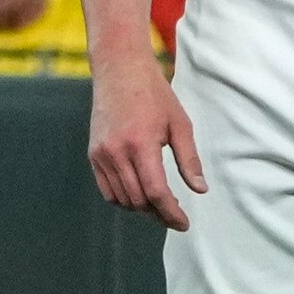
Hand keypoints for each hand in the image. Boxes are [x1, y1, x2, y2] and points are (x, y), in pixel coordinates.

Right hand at [88, 62, 203, 229]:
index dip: (171, 213)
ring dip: (141, 208)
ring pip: (122, 199)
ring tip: (159, 205)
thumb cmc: (154, 94)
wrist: (120, 70)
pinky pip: (107, 189)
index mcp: (141, 144)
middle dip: (159, 214)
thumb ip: (189, 159)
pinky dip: (123, 199)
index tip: (183, 223)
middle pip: (139, 200)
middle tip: (175, 215)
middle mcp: (117, 152)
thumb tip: (200, 189)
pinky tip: (139, 194)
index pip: (156, 193)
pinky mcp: (93, 154)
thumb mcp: (180, 124)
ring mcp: (101, 154)